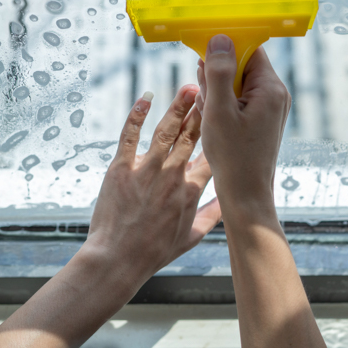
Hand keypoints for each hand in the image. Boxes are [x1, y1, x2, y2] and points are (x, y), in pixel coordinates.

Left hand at [82, 85, 221, 289]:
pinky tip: (145, 98)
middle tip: (209, 90)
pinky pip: (130, 135)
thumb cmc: (154, 252)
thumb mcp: (192, 237)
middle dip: (202, 111)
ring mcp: (146, 170)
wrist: (118, 260)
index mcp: (191, 191)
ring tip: (189, 88)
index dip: (218, 133)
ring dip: (178, 107)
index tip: (223, 117)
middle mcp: (172, 176)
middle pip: (192, 136)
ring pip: (166, 130)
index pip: (211, 155)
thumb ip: (213, 215)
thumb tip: (229, 202)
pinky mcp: (121, 168)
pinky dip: (137, 115)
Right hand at [195, 35, 290, 218]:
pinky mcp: (262, 118)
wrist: (247, 195)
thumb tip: (220, 39)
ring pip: (238, 82)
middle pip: (243, 64)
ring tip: (211, 113)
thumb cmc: (234, 157)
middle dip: (219, 73)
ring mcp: (270, 107)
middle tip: (205, 93)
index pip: (250, 48)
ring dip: (218, 90)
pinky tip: (214, 119)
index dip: (226, 46)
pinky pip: (240, 98)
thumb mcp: (219, 111)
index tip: (204, 51)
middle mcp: (276, 94)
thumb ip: (218, 73)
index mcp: (271, 88)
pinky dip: (223, 103)